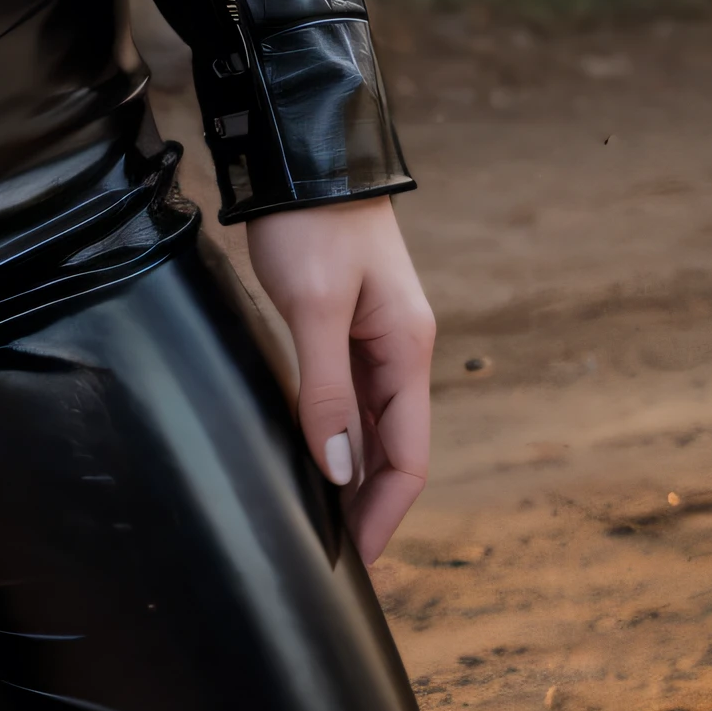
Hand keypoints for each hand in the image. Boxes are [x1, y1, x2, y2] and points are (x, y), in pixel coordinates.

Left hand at [245, 196, 435, 562]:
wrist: (302, 152)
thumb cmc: (310, 223)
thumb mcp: (313, 307)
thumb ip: (327, 388)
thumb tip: (341, 468)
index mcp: (406, 349)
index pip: (409, 456)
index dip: (384, 511)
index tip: (356, 558)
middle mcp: (398, 347)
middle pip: (394, 445)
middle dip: (370, 501)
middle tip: (333, 551)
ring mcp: (373, 333)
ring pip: (371, 421)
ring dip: (354, 469)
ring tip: (322, 516)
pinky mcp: (345, 318)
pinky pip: (350, 392)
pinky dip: (339, 429)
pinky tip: (316, 452)